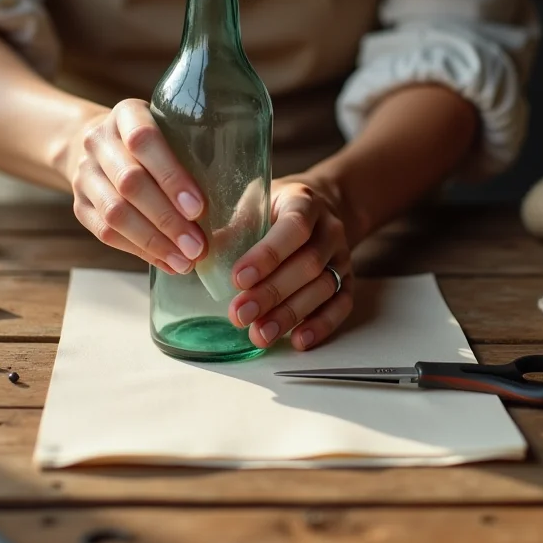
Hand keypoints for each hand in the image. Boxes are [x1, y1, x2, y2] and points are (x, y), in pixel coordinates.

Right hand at [69, 99, 207, 273]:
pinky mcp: (80, 205)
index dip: (171, 176)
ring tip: (186, 261)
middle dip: (167, 218)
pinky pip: (105, 233)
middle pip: (130, 181)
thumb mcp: (172, 129)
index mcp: (127, 115)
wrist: (101, 147)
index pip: (143, 140)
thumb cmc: (156, 142)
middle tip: (198, 245)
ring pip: (115, 213)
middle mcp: (99, 141)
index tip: (199, 207)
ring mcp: (85, 174)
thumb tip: (242, 197)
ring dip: (154, 242)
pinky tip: (168, 262)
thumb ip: (196, 149)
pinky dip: (140, 251)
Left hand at [228, 176, 353, 350]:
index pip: (293, 228)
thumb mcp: (254, 204)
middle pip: (308, 264)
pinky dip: (321, 325)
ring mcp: (342, 255)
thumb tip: (195, 255)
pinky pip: (342, 305)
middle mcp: (328, 229)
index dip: (267, 255)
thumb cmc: (275, 207)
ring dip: (290, 314)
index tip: (238, 279)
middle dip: (272, 293)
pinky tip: (298, 340)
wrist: (319, 206)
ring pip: (324, 287)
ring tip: (260, 334)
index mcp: (302, 202)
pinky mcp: (348, 279)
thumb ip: (233, 228)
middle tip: (240, 315)